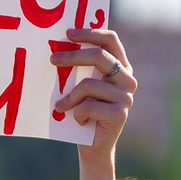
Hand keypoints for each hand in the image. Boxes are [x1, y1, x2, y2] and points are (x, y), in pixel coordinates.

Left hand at [48, 26, 135, 157]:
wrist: (94, 146)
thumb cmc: (85, 111)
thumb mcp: (83, 85)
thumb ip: (81, 68)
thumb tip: (59, 46)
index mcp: (121, 67)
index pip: (110, 40)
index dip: (90, 33)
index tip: (68, 34)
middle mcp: (128, 79)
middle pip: (100, 57)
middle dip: (73, 56)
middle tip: (52, 59)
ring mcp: (126, 97)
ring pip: (88, 85)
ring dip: (69, 97)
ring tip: (60, 107)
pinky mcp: (119, 115)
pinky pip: (88, 106)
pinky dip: (76, 114)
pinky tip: (79, 121)